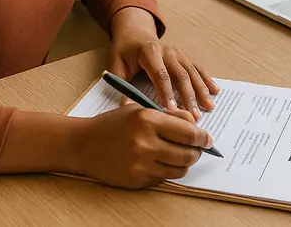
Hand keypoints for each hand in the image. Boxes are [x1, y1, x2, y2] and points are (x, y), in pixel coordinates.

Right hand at [72, 104, 212, 187]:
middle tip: (197, 150)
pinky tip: (161, 163)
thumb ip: (168, 116)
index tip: (207, 139)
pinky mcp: (137, 179)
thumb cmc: (112, 125)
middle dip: (197, 152)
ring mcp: (141, 163)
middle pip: (188, 153)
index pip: (188, 132)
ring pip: (179, 169)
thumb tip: (195, 125)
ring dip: (185, 164)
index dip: (202, 137)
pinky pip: (163, 178)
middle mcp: (146, 142)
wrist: (82, 144)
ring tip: (180, 156)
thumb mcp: (139, 111)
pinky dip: (167, 171)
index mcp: (148, 120)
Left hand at [108, 8, 219, 119]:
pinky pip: (197, 68)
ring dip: (201, 90)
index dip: (167, 93)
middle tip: (194, 116)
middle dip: (188, 97)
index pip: (160, 75)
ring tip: (209, 107)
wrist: (135, 32)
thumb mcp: (116, 63)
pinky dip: (207, 80)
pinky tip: (215, 91)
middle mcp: (167, 51)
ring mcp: (178, 53)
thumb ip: (120, 83)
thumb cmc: (125, 51)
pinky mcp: (184, 56)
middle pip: (180, 75)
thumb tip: (126, 106)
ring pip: (192, 72)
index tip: (172, 111)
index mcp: (149, 53)